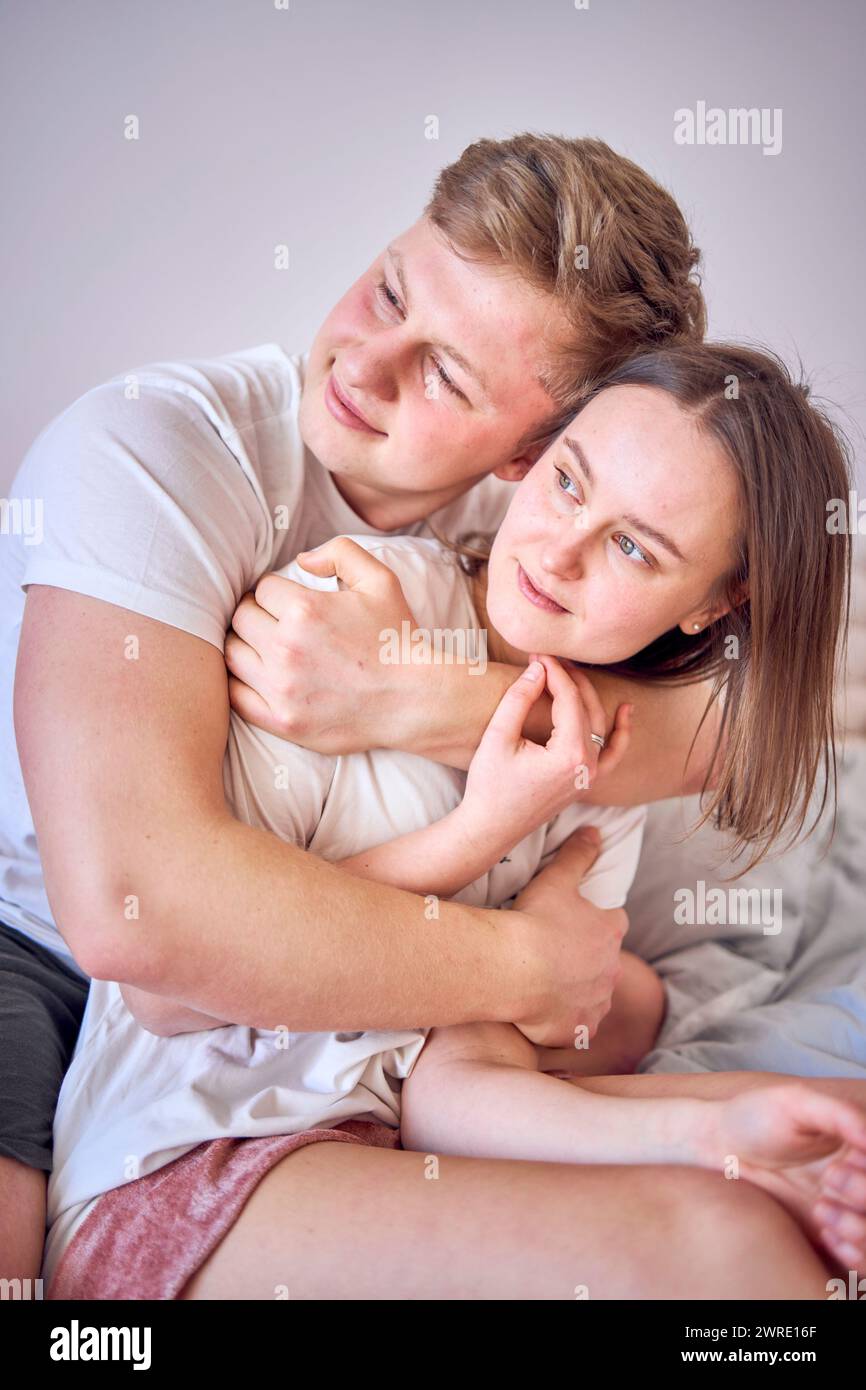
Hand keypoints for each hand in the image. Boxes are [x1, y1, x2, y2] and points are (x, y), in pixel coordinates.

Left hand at [225, 538, 416, 751]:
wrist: (415, 700)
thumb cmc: (397, 639)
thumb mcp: (380, 580)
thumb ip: (340, 552)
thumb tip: (301, 560)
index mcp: (305, 610)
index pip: (262, 589)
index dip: (276, 591)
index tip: (288, 601)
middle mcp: (286, 648)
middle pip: (241, 618)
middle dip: (256, 614)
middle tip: (274, 621)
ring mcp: (281, 688)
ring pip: (232, 654)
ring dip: (245, 644)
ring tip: (265, 646)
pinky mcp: (282, 720)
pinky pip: (235, 696)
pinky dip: (239, 682)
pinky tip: (258, 675)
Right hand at [459, 655, 630, 849]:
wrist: (490, 828)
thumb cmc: (489, 786)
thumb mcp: (498, 737)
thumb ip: (519, 699)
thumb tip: (538, 669)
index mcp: (569, 754)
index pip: (568, 699)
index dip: (554, 671)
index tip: (537, 654)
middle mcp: (588, 764)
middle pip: (586, 707)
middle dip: (568, 678)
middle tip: (546, 658)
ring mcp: (591, 775)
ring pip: (599, 724)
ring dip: (587, 696)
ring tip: (570, 671)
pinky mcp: (586, 780)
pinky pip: (613, 753)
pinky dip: (622, 732)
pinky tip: (627, 711)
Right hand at [507, 825, 627, 1047]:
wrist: (515, 969)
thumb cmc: (535, 921)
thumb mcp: (556, 878)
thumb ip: (578, 854)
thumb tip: (595, 831)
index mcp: (610, 932)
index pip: (613, 924)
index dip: (594, 923)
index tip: (573, 924)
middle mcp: (611, 971)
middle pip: (603, 964)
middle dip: (585, 961)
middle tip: (553, 954)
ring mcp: (595, 1003)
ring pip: (592, 996)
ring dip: (576, 991)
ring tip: (544, 983)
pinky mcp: (577, 1030)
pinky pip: (575, 1027)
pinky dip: (563, 1020)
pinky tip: (542, 1011)